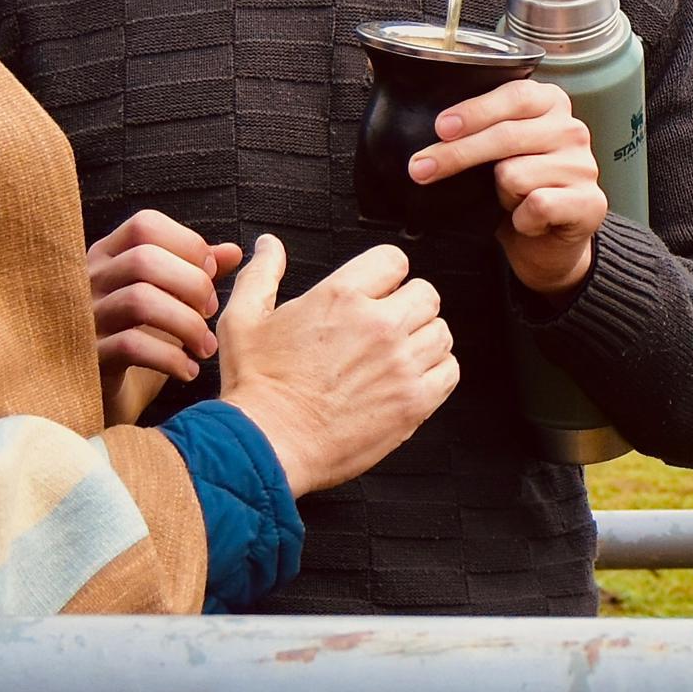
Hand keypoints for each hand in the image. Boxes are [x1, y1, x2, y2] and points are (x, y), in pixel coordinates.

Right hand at [90, 210, 240, 387]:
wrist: (111, 398)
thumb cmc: (142, 339)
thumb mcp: (171, 299)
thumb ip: (198, 272)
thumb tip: (233, 251)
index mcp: (109, 255)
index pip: (145, 225)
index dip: (187, 244)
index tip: (210, 273)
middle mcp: (90, 280)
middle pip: (144, 259)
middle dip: (192, 284)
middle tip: (211, 311)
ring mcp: (86, 318)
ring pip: (138, 301)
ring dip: (187, 323)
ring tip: (205, 346)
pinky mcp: (89, 358)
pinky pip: (130, 346)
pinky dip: (170, 359)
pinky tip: (188, 371)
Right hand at [217, 238, 457, 495]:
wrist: (266, 445)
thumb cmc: (255, 387)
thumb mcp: (243, 320)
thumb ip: (262, 275)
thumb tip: (270, 246)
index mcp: (341, 297)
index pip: (394, 260)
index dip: (386, 274)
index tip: (377, 291)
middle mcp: (378, 325)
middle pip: (426, 294)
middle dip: (408, 305)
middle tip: (386, 327)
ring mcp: (401, 364)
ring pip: (441, 332)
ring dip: (423, 339)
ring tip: (397, 355)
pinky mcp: (414, 402)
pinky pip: (449, 371)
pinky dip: (436, 372)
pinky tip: (410, 379)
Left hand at [408, 79, 605, 295]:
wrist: (548, 244)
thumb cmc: (519, 191)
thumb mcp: (497, 153)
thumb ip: (481, 133)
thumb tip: (435, 137)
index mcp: (550, 104)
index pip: (514, 96)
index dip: (474, 111)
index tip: (441, 128)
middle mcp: (572, 130)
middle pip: (506, 135)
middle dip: (457, 155)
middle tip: (421, 169)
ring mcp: (583, 166)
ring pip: (515, 174)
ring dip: (500, 196)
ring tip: (509, 202)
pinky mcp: (590, 202)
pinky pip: (537, 205)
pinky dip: (521, 219)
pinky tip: (527, 221)